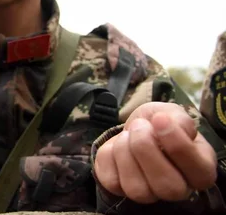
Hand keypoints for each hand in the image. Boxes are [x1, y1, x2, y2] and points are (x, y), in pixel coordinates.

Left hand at [94, 102, 216, 203]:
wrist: (134, 127)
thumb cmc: (159, 123)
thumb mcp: (172, 114)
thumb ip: (178, 119)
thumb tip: (165, 123)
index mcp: (200, 171)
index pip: (200, 172)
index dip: (178, 145)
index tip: (160, 120)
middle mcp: (177, 190)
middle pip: (167, 186)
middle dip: (146, 149)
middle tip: (139, 126)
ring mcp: (148, 194)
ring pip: (137, 189)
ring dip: (125, 152)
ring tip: (127, 134)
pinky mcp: (119, 190)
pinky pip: (111, 181)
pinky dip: (108, 155)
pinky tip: (115, 146)